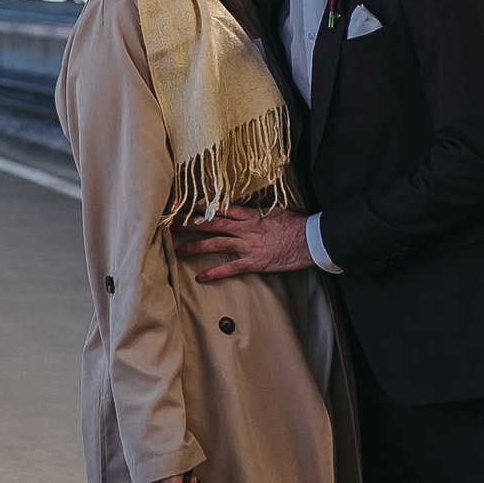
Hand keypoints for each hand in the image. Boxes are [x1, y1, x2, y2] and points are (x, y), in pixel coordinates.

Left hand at [174, 206, 310, 279]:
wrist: (311, 240)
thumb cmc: (296, 225)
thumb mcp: (275, 212)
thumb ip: (257, 212)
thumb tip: (246, 211)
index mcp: (250, 215)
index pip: (221, 208)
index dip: (202, 207)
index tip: (186, 206)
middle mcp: (245, 229)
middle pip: (213, 224)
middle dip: (191, 224)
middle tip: (172, 225)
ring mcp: (249, 246)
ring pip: (216, 244)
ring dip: (196, 247)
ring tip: (178, 250)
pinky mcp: (254, 262)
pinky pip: (230, 268)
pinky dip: (214, 273)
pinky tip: (200, 276)